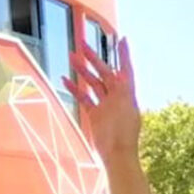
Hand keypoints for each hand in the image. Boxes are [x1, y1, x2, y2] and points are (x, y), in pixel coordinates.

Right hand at [70, 39, 140, 164]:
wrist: (116, 154)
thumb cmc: (123, 132)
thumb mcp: (125, 106)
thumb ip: (123, 88)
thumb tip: (122, 71)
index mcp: (127, 93)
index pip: (126, 68)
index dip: (124, 54)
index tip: (122, 39)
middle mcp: (117, 97)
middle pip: (105, 72)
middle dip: (94, 58)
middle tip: (82, 44)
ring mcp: (106, 105)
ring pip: (93, 83)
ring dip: (83, 70)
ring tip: (72, 57)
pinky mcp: (95, 114)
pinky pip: (84, 98)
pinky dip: (76, 88)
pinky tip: (66, 79)